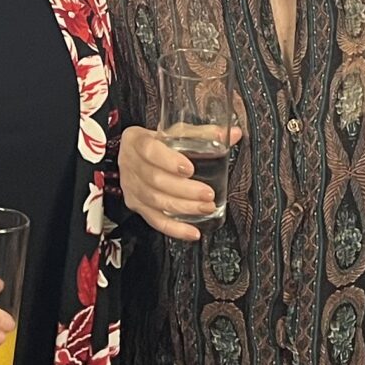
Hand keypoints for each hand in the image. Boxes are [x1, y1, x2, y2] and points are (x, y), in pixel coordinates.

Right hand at [118, 125, 218, 242]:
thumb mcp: (176, 132)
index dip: (169, 161)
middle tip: (208, 194)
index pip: (149, 150)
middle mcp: (129, 164)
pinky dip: (174, 228)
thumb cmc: (158, 142)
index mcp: (136, 140)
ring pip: (155, 201)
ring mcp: (131, 187)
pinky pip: (155, 220)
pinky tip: (192, 232)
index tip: (189, 169)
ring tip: (206, 208)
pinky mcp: (136, 205)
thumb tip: (234, 134)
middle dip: (184, 190)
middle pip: (155, 180)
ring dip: (183, 208)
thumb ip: (203, 134)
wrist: (136, 155)